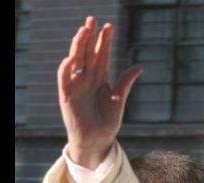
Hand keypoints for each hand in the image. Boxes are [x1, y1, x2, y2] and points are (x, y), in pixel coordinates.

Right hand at [57, 16, 141, 167]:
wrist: (97, 141)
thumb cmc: (108, 123)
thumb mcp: (119, 101)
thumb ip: (125, 83)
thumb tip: (139, 66)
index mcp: (101, 78)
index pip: (101, 55)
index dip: (104, 41)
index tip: (109, 26)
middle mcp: (87, 78)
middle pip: (87, 53)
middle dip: (89, 36)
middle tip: (92, 20)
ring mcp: (76, 85)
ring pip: (75, 60)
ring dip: (78, 46)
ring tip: (83, 31)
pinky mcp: (67, 95)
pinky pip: (64, 78)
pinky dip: (67, 68)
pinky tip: (72, 57)